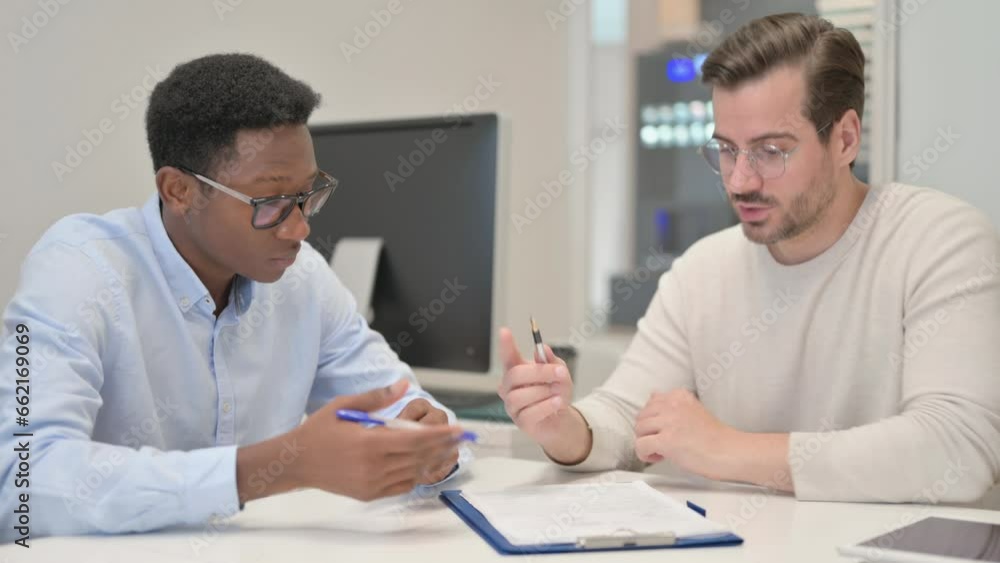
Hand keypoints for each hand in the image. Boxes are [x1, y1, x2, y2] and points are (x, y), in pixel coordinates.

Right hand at [292, 380, 462, 500]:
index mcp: (369, 442)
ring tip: (447, 449)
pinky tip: (423, 463)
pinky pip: (402, 485)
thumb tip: (404, 384)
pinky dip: (415, 474)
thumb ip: (377, 396)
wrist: (298, 461)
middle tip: (460, 437)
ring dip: (432, 460)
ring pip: (413, 472)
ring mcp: (372, 483)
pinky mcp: (370, 494)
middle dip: (442, 446)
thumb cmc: (319, 430)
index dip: (439, 434)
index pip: (414, 439)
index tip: (456, 428)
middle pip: (418, 456)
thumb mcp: (344, 405)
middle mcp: (373, 466)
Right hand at [497, 327, 573, 442]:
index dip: (505, 345)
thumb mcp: (560, 374)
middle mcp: (510, 388)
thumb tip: (543, 349)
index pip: (508, 357)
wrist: (561, 419)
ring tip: (558, 392)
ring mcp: (512, 406)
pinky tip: (556, 402)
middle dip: (540, 372)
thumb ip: (552, 362)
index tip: (504, 331)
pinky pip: (530, 412)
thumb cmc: (556, 394)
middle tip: (559, 372)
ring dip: (543, 392)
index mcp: (517, 372)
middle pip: (515, 375)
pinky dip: (546, 406)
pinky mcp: (520, 421)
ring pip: (519, 396)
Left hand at [634, 388, 734, 479]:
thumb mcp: (693, 410)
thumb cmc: (715, 437)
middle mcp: (672, 405)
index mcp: (679, 396)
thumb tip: (652, 396)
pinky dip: (645, 455)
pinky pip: (640, 446)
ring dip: (646, 442)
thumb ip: (672, 403)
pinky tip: (659, 457)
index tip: (666, 430)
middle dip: (648, 431)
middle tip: (663, 442)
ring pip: (639, 430)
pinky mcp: (666, 440)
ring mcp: (669, 422)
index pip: (651, 402)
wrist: (730, 452)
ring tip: (662, 450)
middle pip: (642, 416)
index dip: (656, 420)